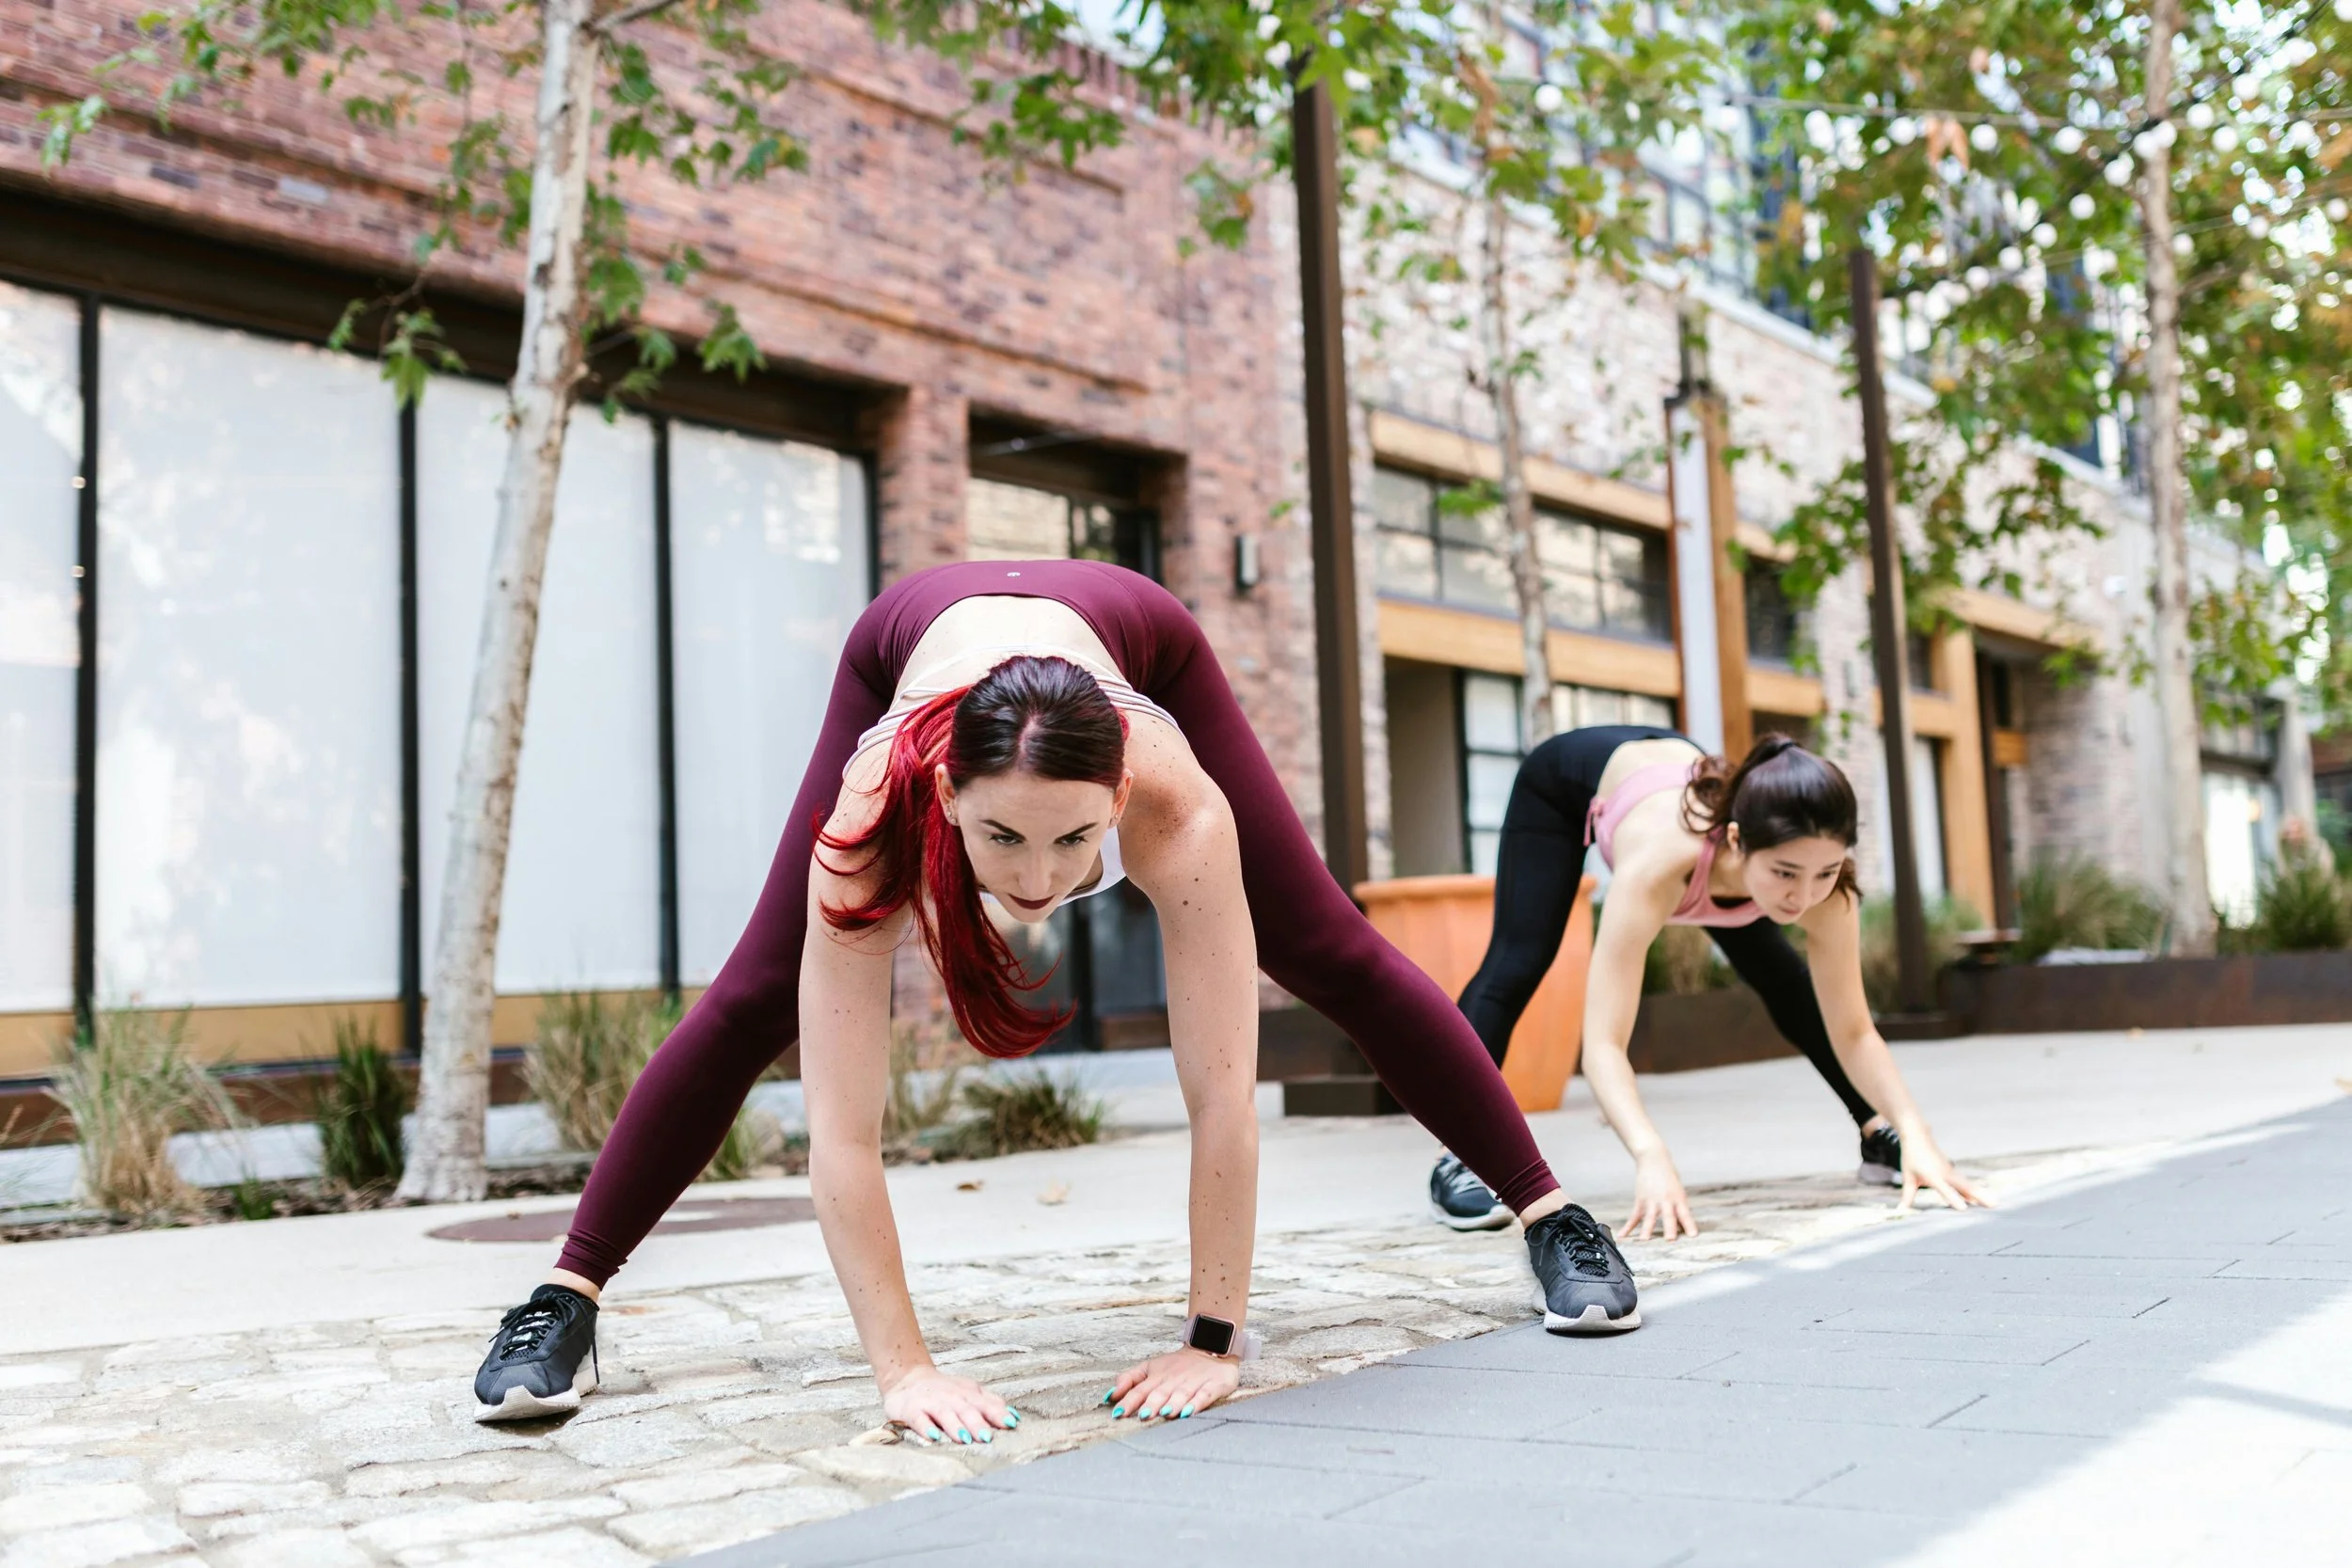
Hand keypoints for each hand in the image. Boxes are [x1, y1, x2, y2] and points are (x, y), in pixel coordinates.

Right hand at [879, 1366, 1018, 1446]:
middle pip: (966, 1410)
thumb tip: (1013, 1417)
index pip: (985, 1403)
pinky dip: (925, 1428)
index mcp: (967, 1393)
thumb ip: (990, 1403)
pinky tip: (933, 1437)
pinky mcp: (912, 1410)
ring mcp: (931, 1403)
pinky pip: (918, 1419)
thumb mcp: (969, 1392)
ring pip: (945, 1414)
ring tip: (965, 1439)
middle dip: (978, 1423)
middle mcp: (951, 1397)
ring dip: (955, 1426)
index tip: (1011, 1424)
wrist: (908, 1378)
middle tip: (987, 1438)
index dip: (998, 1414)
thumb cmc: (945, 1390)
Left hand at [1105, 1346, 1239, 1421]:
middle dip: (1151, 1404)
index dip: (1129, 1401)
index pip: (1139, 1389)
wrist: (1211, 1347)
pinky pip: (1204, 1395)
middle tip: (1143, 1416)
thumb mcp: (1149, 1367)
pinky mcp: (1213, 1385)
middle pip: (1160, 1392)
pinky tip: (1189, 1412)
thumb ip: (1128, 1379)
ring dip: (1173, 1404)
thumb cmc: (1177, 1365)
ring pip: (1181, 1394)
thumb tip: (1109, 1395)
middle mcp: (1173, 1379)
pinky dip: (1196, 1403)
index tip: (1118, 1413)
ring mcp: (1193, 1382)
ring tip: (1165, 1414)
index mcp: (1157, 1376)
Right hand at [1622, 1149, 1696, 1239]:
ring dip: (1647, 1229)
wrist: (1653, 1159)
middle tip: (1670, 1240)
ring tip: (1644, 1240)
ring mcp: (1651, 1200)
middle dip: (1669, 1228)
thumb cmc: (1668, 1176)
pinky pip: (1634, 1217)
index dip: (1689, 1225)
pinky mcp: (1640, 1200)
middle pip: (1668, 1216)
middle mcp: (1665, 1200)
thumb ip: (1678, 1208)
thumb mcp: (1677, 1190)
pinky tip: (1623, 1235)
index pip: (1685, 1214)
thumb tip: (1680, 1226)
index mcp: (1678, 1197)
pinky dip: (1628, 1227)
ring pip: (1649, 1217)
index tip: (1693, 1235)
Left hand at [1897, 1124, 1994, 1213]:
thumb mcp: (1908, 1176)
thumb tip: (1901, 1210)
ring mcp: (1951, 1172)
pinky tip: (1981, 1199)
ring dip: (1980, 1194)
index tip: (1964, 1209)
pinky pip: (1964, 1183)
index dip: (1953, 1198)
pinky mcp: (1952, 1171)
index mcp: (1933, 1175)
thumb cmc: (1911, 1157)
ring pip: (1967, 1185)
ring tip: (1994, 1203)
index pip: (1944, 1189)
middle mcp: (1945, 1173)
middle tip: (1993, 1205)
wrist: (1918, 1136)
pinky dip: (1973, 1191)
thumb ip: (1908, 1194)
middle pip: (1964, 1187)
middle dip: (1978, 1196)